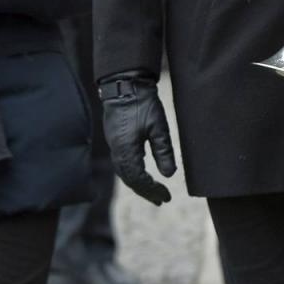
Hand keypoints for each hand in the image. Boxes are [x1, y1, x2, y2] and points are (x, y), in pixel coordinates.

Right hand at [99, 72, 176, 205]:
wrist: (123, 83)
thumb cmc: (142, 103)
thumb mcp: (158, 126)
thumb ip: (163, 151)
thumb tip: (169, 175)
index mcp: (126, 151)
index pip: (139, 180)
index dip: (153, 190)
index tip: (167, 197)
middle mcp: (117, 152)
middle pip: (130, 180)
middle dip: (146, 192)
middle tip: (161, 200)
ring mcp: (114, 145)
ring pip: (125, 173)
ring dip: (139, 184)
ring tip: (153, 192)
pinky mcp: (115, 139)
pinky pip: (122, 164)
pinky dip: (133, 173)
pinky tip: (142, 173)